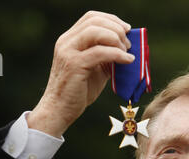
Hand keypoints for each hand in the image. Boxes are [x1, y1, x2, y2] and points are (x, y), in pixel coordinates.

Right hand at [27, 11, 133, 137]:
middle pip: (94, 20)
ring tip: (127, 52)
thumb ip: (106, 59)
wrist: (59, 111)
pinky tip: (127, 61)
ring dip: (116, 39)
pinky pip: (100, 52)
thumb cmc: (77, 93)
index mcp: (70, 40)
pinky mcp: (74, 65)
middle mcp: (66, 42)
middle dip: (116, 28)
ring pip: (96, 31)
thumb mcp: (95, 71)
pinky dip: (117, 54)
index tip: (126, 30)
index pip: (91, 18)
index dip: (111, 20)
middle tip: (129, 44)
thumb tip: (127, 52)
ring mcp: (68, 52)